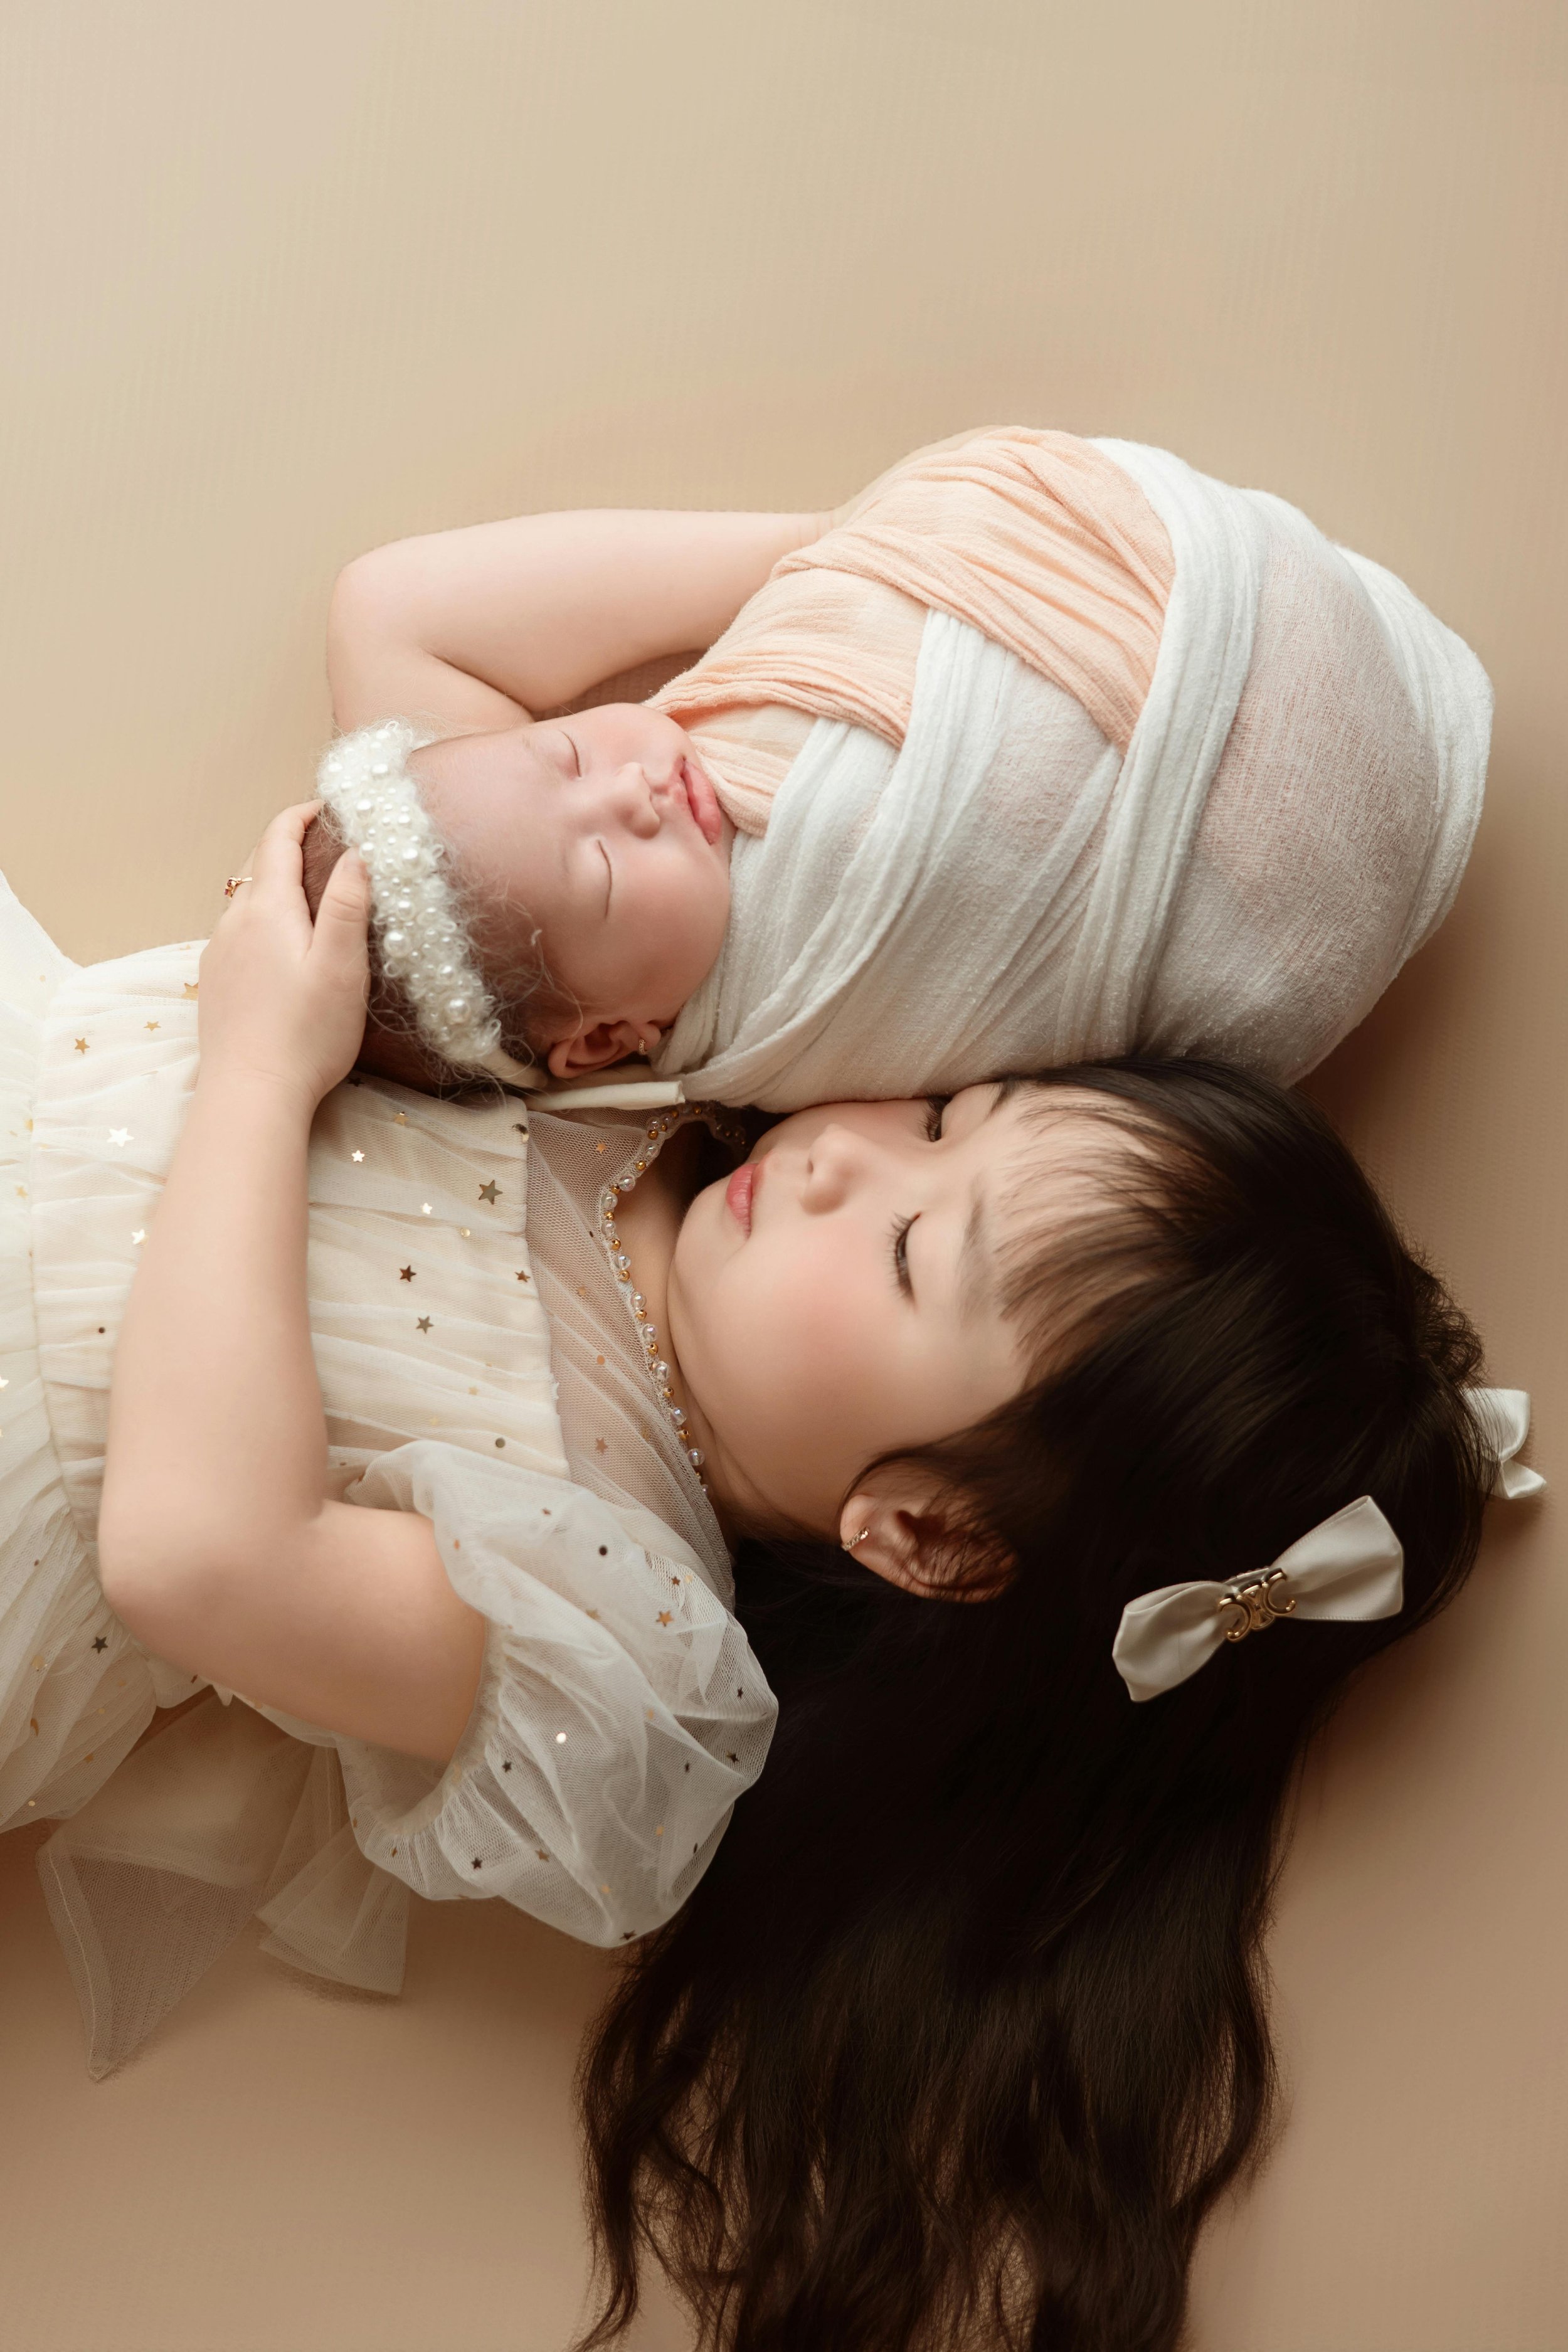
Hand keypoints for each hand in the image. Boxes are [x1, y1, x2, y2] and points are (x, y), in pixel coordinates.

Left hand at [197, 802, 369, 1111]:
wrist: (252, 1092)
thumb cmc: (307, 1034)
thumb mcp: (341, 965)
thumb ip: (347, 904)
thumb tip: (356, 851)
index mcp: (268, 910)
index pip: (277, 839)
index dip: (301, 815)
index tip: (326, 808)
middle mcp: (234, 923)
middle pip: (259, 867)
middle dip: (290, 848)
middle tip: (327, 848)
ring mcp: (219, 953)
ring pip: (246, 902)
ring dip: (276, 887)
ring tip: (311, 898)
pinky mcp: (215, 983)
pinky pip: (237, 935)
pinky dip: (261, 923)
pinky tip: (282, 949)